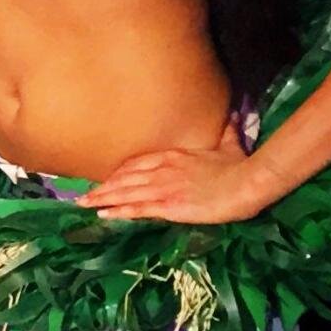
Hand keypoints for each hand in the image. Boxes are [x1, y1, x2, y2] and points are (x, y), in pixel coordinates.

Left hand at [79, 123, 273, 224]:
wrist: (247, 181)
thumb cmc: (240, 165)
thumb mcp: (230, 144)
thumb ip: (226, 131)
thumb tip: (234, 116)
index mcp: (173, 156)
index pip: (137, 163)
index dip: (119, 172)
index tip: (106, 177)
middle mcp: (161, 169)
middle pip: (125, 177)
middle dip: (103, 186)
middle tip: (82, 193)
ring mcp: (163, 187)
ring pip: (125, 192)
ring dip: (102, 198)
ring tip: (83, 203)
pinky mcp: (169, 205)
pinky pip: (137, 208)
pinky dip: (118, 210)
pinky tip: (103, 214)